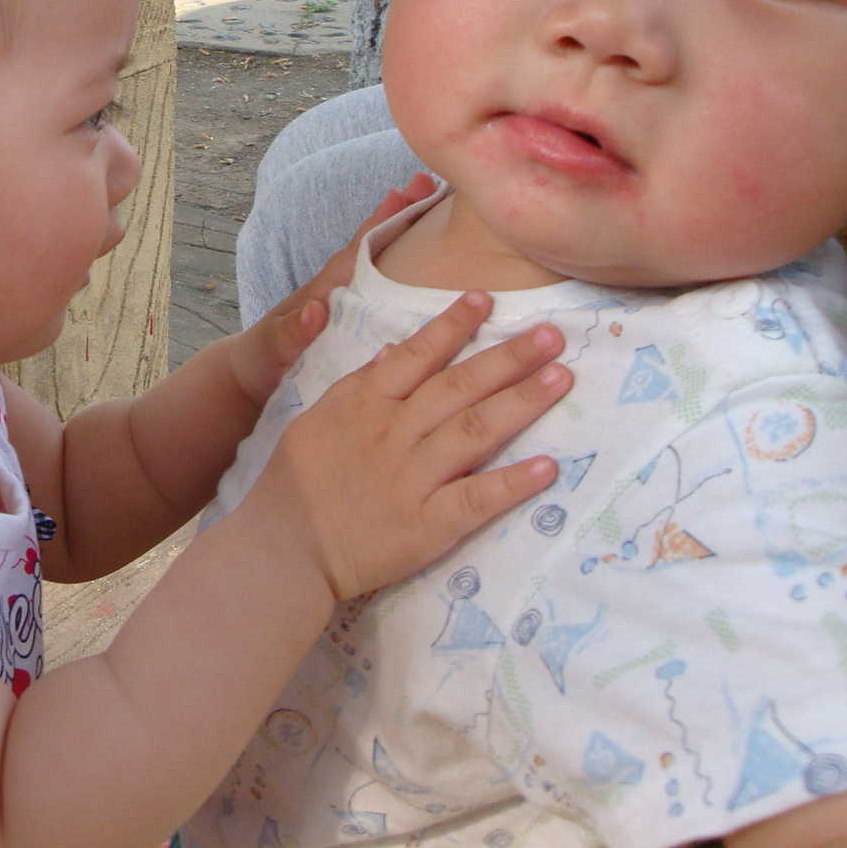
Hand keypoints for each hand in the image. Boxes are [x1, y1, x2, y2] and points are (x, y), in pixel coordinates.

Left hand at [222, 172, 440, 408]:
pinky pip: (383, 289)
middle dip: (401, 217)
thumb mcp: (271, 348)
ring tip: (433, 208)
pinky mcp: (351, 320)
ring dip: (404, 236)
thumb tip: (316, 308)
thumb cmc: (258, 360)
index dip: (380, 224)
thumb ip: (292, 332)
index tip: (404, 194)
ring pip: (381, 264)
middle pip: (374, 248)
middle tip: (430, 184)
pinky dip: (404, 270)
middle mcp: (337, 291)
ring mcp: (345, 303)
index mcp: (322, 292)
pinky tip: (427, 267)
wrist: (248, 378)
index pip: (357, 252)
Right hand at [246, 290, 566, 602]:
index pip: (416, 355)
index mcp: (365, 404)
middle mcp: (394, 432)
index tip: (487, 300)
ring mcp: (414, 477)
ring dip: (522, 402)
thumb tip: (391, 352)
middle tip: (552, 334)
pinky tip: (548, 466)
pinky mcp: (428, 524)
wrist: (284, 547)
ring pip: (476, 430)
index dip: (453, 326)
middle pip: (459, 386)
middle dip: (508, 356)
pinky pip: (477, 498)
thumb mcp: (316, 419)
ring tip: (562, 377)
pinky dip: (513, 482)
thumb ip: (357, 386)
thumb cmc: (295, 483)